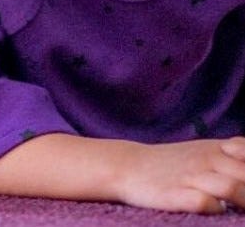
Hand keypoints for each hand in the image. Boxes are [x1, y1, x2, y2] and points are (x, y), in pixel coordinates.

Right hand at [115, 137, 244, 212]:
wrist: (125, 166)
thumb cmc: (169, 163)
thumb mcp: (202, 150)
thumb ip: (232, 154)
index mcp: (216, 149)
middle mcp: (207, 160)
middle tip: (243, 200)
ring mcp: (191, 177)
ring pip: (232, 188)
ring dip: (243, 200)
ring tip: (238, 209)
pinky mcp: (174, 195)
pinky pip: (204, 203)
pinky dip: (215, 209)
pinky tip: (215, 210)